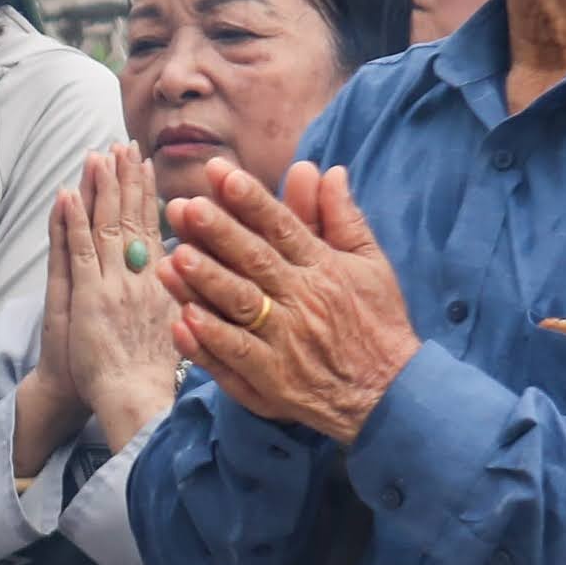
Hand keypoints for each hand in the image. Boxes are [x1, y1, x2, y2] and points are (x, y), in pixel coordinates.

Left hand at [19, 148, 186, 476]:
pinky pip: (80, 250)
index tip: (145, 163)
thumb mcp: (179, 325)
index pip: (154, 227)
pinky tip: (68, 193)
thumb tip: (193, 266)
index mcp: (164, 282)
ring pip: (108, 226)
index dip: (148, 193)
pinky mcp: (90, 297)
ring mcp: (116, 284)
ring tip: (98, 155)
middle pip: (133, 218)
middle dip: (127, 178)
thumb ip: (181, 292)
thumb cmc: (153, 374)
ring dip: (101, 188)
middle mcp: (142, 277)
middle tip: (125, 144)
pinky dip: (73, 220)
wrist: (135, 401)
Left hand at [161, 158, 419, 443]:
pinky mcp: (270, 382)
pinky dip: (208, 341)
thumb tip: (328, 170)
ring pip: (239, 306)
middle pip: (255, 261)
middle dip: (219, 232)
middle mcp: (302, 302)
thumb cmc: (377, 322)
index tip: (221, 174)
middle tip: (186, 207)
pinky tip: (183, 320)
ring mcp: (284, 343)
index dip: (251, 200)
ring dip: (206, 282)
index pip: (283, 227)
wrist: (390, 394)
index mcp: (324, 269)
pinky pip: (235, 359)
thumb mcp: (371, 264)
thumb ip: (344, 218)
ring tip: (175, 256)